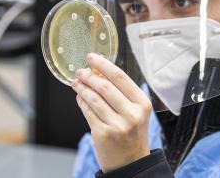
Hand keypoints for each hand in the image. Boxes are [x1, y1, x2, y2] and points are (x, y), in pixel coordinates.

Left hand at [71, 53, 152, 172]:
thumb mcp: (135, 113)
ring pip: (94, 98)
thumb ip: (121, 94)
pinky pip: (88, 112)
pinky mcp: (103, 134)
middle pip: (105, 86)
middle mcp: (132, 114)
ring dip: (82, 87)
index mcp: (142, 104)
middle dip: (89, 75)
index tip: (93, 57)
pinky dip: (81, 101)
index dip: (104, 65)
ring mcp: (117, 125)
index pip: (121, 78)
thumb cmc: (132, 135)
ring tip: (76, 82)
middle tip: (80, 70)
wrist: (131, 162)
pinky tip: (79, 96)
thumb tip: (99, 73)